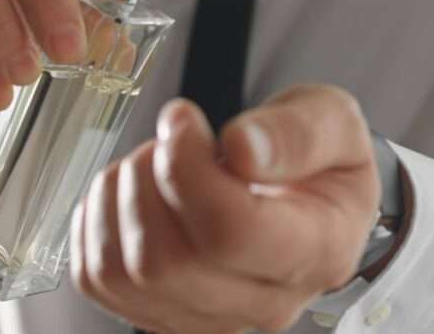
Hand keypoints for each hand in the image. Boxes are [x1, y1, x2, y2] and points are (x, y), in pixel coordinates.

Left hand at [71, 85, 380, 332]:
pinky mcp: (164, 314)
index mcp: (319, 250)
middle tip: (174, 134)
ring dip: (121, 197)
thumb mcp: (335, 119)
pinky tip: (136, 190)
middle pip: (168, 262)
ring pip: (124, 273)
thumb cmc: (321, 159)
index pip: (233, 233)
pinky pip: (98, 278)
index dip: (188, 170)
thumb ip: (300, 131)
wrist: (311, 194)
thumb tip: (243, 150)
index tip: (182, 119)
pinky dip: (99, 221)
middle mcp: (267, 300)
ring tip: (157, 159)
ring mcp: (212, 316)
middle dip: (150, 177)